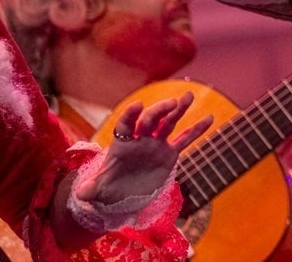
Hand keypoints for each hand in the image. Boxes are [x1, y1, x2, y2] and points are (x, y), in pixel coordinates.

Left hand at [75, 93, 211, 206]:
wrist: (122, 195)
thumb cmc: (107, 189)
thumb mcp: (98, 191)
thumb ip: (92, 189)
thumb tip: (82, 193)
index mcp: (122, 144)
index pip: (125, 126)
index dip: (130, 116)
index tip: (137, 106)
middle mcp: (140, 140)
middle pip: (150, 120)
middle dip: (160, 110)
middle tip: (172, 102)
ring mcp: (156, 145)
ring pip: (168, 124)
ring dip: (178, 110)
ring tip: (188, 96)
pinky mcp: (169, 154)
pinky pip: (184, 140)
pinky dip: (196, 130)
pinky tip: (209, 118)